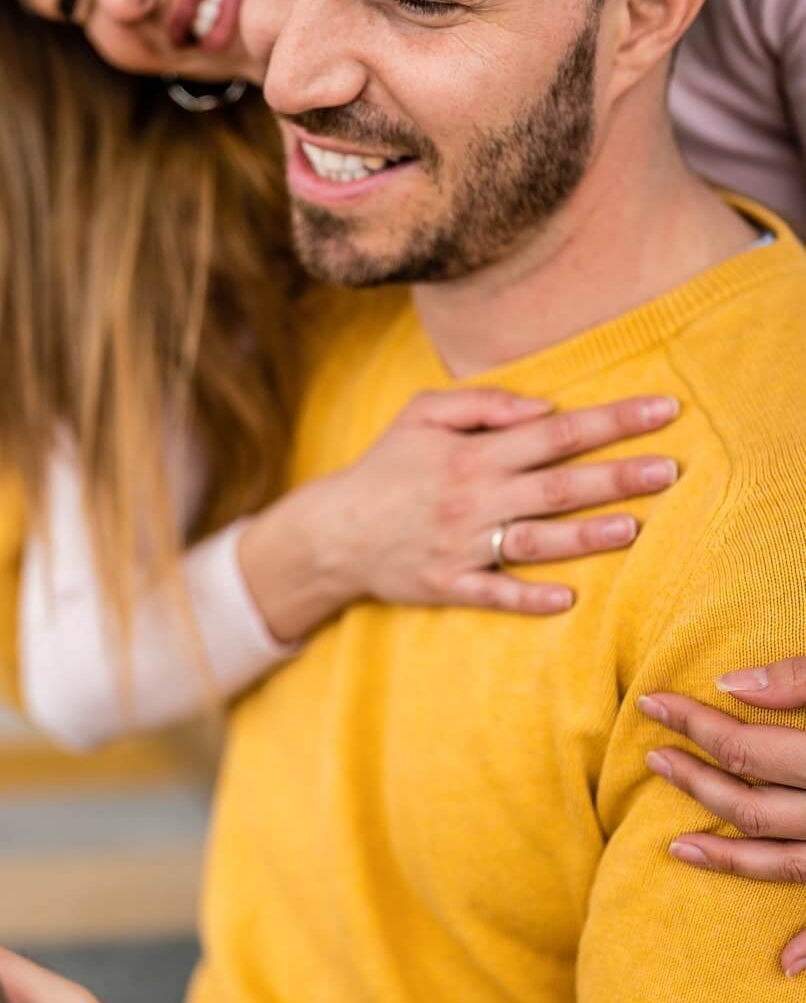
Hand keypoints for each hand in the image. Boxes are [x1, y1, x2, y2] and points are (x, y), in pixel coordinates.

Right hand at [238, 388, 680, 641]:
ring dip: (586, 536)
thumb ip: (482, 403)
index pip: (556, 432)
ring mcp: (462, 546)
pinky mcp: (449, 585)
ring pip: (535, 541)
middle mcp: (474, 498)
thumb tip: (544, 409)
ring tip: (633, 527)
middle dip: (617, 476)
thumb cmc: (386, 466)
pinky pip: (494, 595)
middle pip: (557, 486)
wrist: (332, 531)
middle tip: (670, 470)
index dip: (611, 420)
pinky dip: (529, 599)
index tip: (662, 411)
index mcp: (473, 453)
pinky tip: (568, 599)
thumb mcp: (421, 412)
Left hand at [638, 656, 805, 971]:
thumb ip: (805, 678)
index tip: (649, 702)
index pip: (746, 748)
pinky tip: (783, 964)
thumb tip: (732, 684)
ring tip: (678, 848)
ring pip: (783, 863)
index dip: (693, 723)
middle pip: (752, 806)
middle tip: (651, 759)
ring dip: (729, 859)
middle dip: (696, 782)